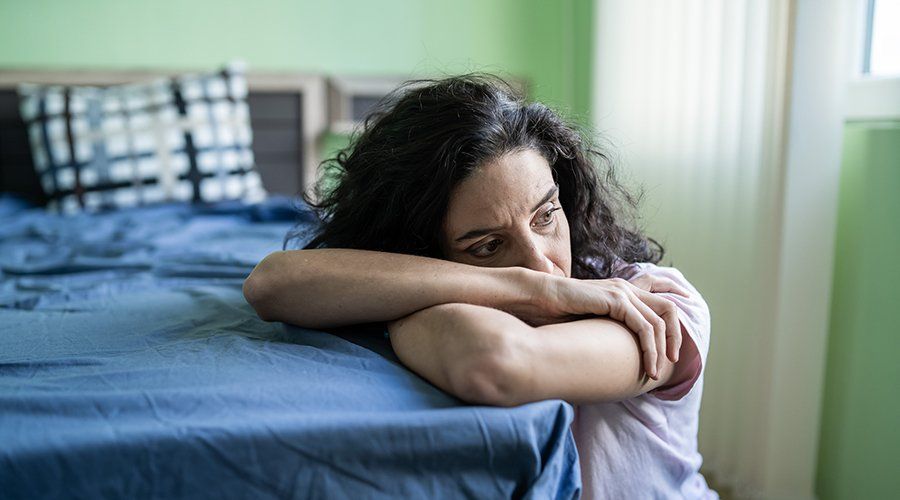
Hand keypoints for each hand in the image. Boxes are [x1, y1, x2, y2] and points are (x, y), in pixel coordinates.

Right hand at [531, 273, 686, 379]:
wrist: (536, 298)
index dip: (672, 322)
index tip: (672, 347)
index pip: (660, 300)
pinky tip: (647, 365)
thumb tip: (614, 355)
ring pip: (659, 321)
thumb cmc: (555, 314)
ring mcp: (622, 292)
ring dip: (661, 350)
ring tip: (655, 371)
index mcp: (621, 291)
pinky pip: (644, 327)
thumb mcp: (589, 323)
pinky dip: (650, 348)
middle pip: (668, 310)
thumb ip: (606, 330)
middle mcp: (626, 288)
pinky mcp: (615, 300)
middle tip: (672, 361)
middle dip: (675, 337)